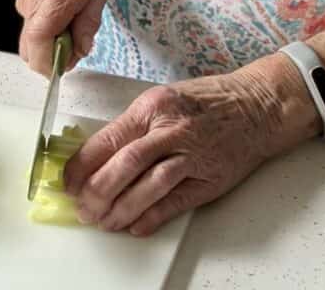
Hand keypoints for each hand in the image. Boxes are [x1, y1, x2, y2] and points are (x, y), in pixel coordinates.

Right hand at [16, 0, 129, 74]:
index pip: (38, 44)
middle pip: (30, 46)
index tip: (70, 63)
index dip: (52, 64)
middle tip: (79, 43)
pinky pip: (32, 19)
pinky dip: (47, 25)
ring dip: (51, 39)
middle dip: (53, 55)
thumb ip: (90, 19)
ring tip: (77, 20)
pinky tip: (67, 9)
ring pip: (30, 34)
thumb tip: (80, 50)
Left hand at [64, 62, 313, 235]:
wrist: (257, 106)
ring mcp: (194, 155)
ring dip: (122, 208)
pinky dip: (153, 216)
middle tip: (82, 207)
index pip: (111, 137)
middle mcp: (173, 129)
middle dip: (99, 190)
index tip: (68, 181)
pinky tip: (134, 226)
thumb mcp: (165, 98)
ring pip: (150, 185)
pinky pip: (176, 201)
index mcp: (155, 105)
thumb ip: (135, 124)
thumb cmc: (208, 101)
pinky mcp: (210, 179)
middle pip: (127, 163)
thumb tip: (99, 154)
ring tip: (103, 222)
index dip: (85, 163)